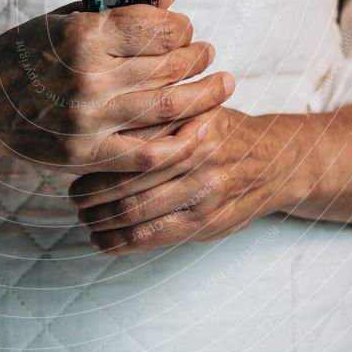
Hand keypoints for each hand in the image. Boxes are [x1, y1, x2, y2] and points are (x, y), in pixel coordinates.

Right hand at [0, 0, 233, 174]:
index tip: (185, 29)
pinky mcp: (84, 154)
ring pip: (169, 106)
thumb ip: (128, 3)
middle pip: (170, 65)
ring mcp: (87, 118)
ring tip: (221, 84)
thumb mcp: (71, 17)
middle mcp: (88, 75)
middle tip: (208, 54)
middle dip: (198, 56)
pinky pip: (148, 154)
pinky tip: (201, 128)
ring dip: (205, 94)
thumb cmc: (27, 53)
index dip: (182, 26)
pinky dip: (182, 143)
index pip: (159, 26)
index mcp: (84, 33)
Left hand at [70, 107, 304, 252]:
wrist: (278, 160)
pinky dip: (121, 242)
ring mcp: (204, 191)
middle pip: (127, 177)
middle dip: (92, 191)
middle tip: (73, 195)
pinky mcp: (207, 222)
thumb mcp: (197, 109)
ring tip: (86, 218)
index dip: (96, 155)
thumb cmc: (225, 132)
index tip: (75, 161)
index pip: (130, 140)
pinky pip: (153, 236)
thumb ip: (158, 117)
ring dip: (101, 219)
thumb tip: (98, 126)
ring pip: (135, 210)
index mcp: (190, 121)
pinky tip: (104, 240)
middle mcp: (197, 154)